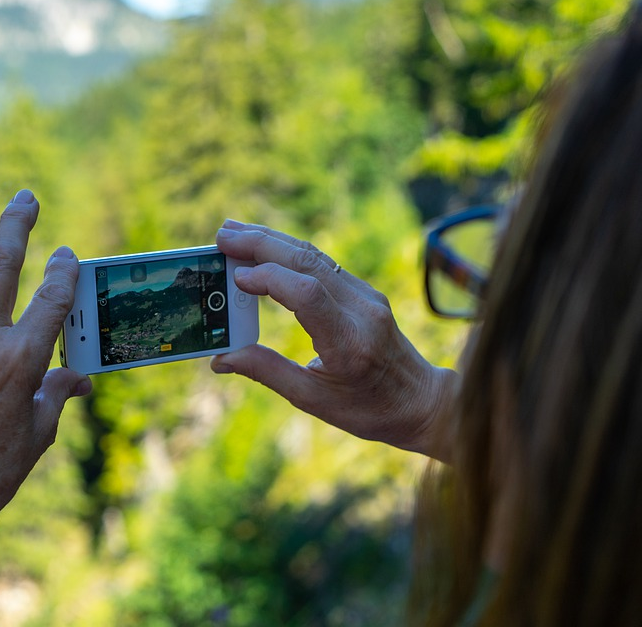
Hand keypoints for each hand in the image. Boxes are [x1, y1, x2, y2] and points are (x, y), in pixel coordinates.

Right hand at [213, 220, 456, 460]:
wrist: (421, 402)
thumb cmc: (367, 409)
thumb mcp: (312, 400)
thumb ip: (266, 372)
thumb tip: (221, 358)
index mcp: (348, 343)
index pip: (307, 294)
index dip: (269, 279)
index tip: (236, 278)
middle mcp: (361, 310)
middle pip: (307, 262)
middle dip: (262, 244)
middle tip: (222, 235)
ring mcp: (366, 296)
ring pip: (315, 255)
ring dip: (273, 240)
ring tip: (234, 232)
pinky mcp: (365, 291)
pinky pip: (323, 263)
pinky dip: (289, 252)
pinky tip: (265, 247)